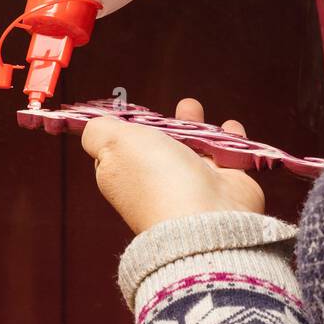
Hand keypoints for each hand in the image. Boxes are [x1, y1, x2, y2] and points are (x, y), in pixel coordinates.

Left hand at [80, 97, 265, 234]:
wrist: (206, 218)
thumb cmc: (156, 178)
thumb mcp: (113, 144)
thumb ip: (99, 131)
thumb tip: (92, 125)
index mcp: (125, 177)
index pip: (121, 152)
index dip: (126, 131)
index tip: (131, 115)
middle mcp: (158, 183)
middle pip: (160, 147)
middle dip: (164, 124)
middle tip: (168, 106)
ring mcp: (193, 185)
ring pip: (193, 148)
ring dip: (195, 124)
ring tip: (192, 105)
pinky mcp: (226, 184)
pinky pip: (228, 155)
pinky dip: (230, 138)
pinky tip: (230, 125)